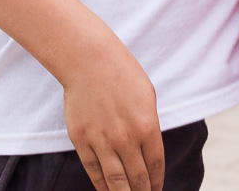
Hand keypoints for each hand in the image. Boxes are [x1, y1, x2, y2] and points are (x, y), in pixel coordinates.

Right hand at [61, 38, 163, 190]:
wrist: (88, 60)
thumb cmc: (121, 73)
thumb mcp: (147, 97)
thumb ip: (149, 126)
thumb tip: (148, 150)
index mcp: (147, 127)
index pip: (155, 167)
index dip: (156, 185)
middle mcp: (126, 139)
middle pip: (137, 180)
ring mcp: (102, 141)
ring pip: (116, 182)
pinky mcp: (82, 141)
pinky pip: (94, 172)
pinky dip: (102, 186)